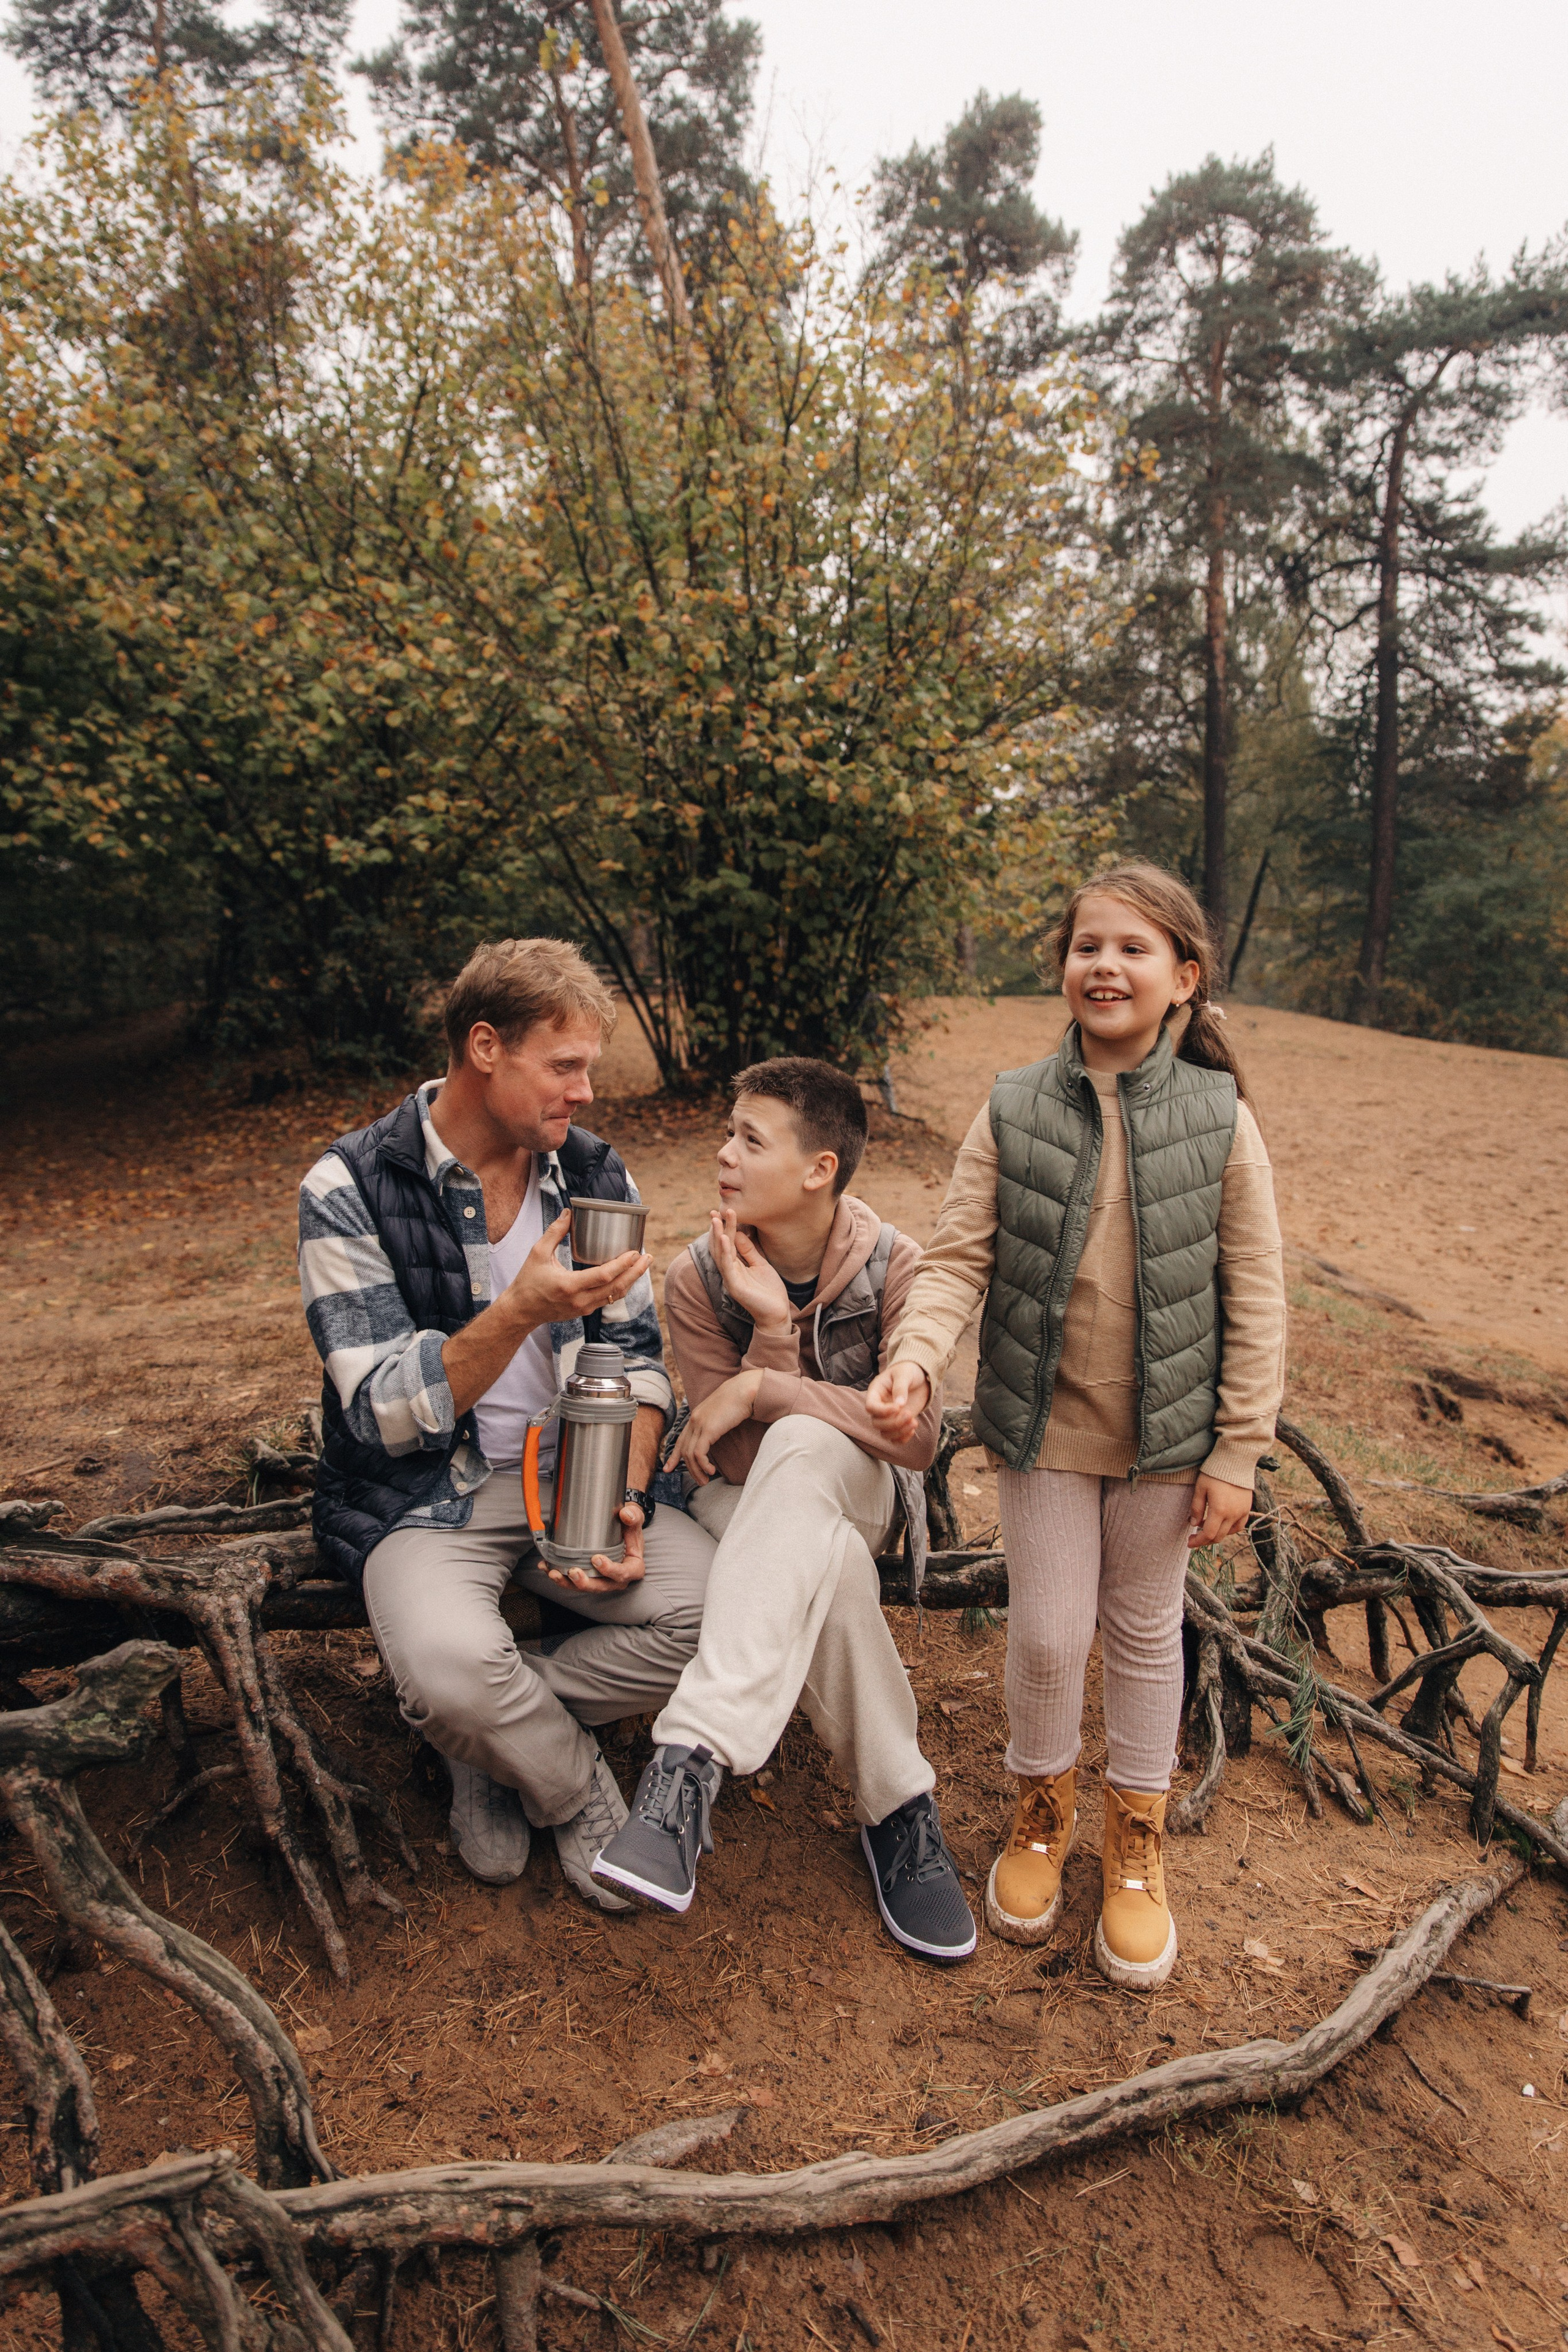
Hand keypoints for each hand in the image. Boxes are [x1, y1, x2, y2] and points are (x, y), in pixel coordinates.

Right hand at [506, 1209, 647, 1329]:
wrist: (521, 1311)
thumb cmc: (527, 1281)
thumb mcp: (537, 1253)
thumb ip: (555, 1232)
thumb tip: (569, 1213)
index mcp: (569, 1286)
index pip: (604, 1276)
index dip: (622, 1265)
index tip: (634, 1252)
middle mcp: (580, 1300)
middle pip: (617, 1288)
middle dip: (636, 1272)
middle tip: (648, 1256)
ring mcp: (583, 1309)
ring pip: (615, 1296)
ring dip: (632, 1280)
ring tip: (643, 1265)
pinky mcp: (584, 1311)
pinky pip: (608, 1299)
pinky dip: (620, 1287)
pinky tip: (627, 1276)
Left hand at [547, 1500, 647, 1594]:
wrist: (622, 1531)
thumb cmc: (629, 1528)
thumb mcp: (635, 1520)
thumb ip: (633, 1516)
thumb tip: (625, 1515)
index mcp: (632, 1568)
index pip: (623, 1573)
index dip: (610, 1570)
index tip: (596, 1559)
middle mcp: (617, 1579)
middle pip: (601, 1586)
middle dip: (585, 1582)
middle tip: (572, 1572)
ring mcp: (602, 1580)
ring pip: (584, 1586)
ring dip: (567, 1583)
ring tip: (553, 1572)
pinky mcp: (589, 1577)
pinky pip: (573, 1581)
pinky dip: (559, 1576)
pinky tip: (546, 1567)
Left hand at [668, 1371, 762, 1484]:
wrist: (745, 1390)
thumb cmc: (738, 1401)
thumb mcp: (721, 1413)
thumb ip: (714, 1423)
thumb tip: (716, 1435)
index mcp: (696, 1417)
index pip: (680, 1440)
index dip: (673, 1456)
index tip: (669, 1468)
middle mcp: (694, 1420)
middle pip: (684, 1450)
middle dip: (689, 1469)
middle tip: (700, 1481)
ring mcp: (700, 1424)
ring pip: (690, 1454)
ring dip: (697, 1471)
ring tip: (706, 1480)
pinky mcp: (708, 1429)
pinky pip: (699, 1453)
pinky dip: (703, 1465)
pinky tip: (711, 1470)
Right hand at [708, 1208, 792, 1335]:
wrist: (777, 1313)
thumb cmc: (769, 1291)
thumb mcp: (760, 1265)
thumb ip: (749, 1251)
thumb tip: (738, 1233)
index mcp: (735, 1267)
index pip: (727, 1244)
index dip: (724, 1228)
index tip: (723, 1211)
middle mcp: (729, 1272)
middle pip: (721, 1246)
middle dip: (718, 1228)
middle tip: (715, 1210)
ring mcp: (731, 1279)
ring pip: (721, 1254)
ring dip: (718, 1236)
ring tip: (716, 1220)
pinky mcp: (735, 1287)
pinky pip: (728, 1267)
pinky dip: (725, 1252)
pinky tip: (725, 1239)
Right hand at [864, 1362, 931, 1444]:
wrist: (919, 1376)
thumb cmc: (908, 1371)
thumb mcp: (904, 1374)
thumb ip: (900, 1387)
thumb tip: (900, 1404)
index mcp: (875, 1392)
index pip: (870, 1407)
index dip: (882, 1411)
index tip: (898, 1407)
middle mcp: (879, 1406)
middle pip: (876, 1423)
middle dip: (893, 1423)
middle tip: (909, 1414)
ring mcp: (888, 1416)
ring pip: (884, 1433)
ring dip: (899, 1431)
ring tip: (914, 1422)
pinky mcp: (898, 1423)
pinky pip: (894, 1438)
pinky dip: (902, 1438)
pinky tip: (913, 1429)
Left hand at [1187, 1475, 1251, 1548]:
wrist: (1235, 1460)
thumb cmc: (1214, 1473)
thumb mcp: (1200, 1488)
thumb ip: (1196, 1508)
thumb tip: (1194, 1524)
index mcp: (1220, 1510)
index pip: (1209, 1534)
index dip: (1198, 1541)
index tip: (1189, 1542)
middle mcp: (1233, 1514)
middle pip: (1218, 1536)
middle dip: (1205, 1540)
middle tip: (1194, 1537)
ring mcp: (1242, 1512)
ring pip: (1229, 1532)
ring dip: (1217, 1534)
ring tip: (1206, 1527)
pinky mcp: (1247, 1508)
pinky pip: (1239, 1525)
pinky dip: (1229, 1529)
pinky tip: (1221, 1524)